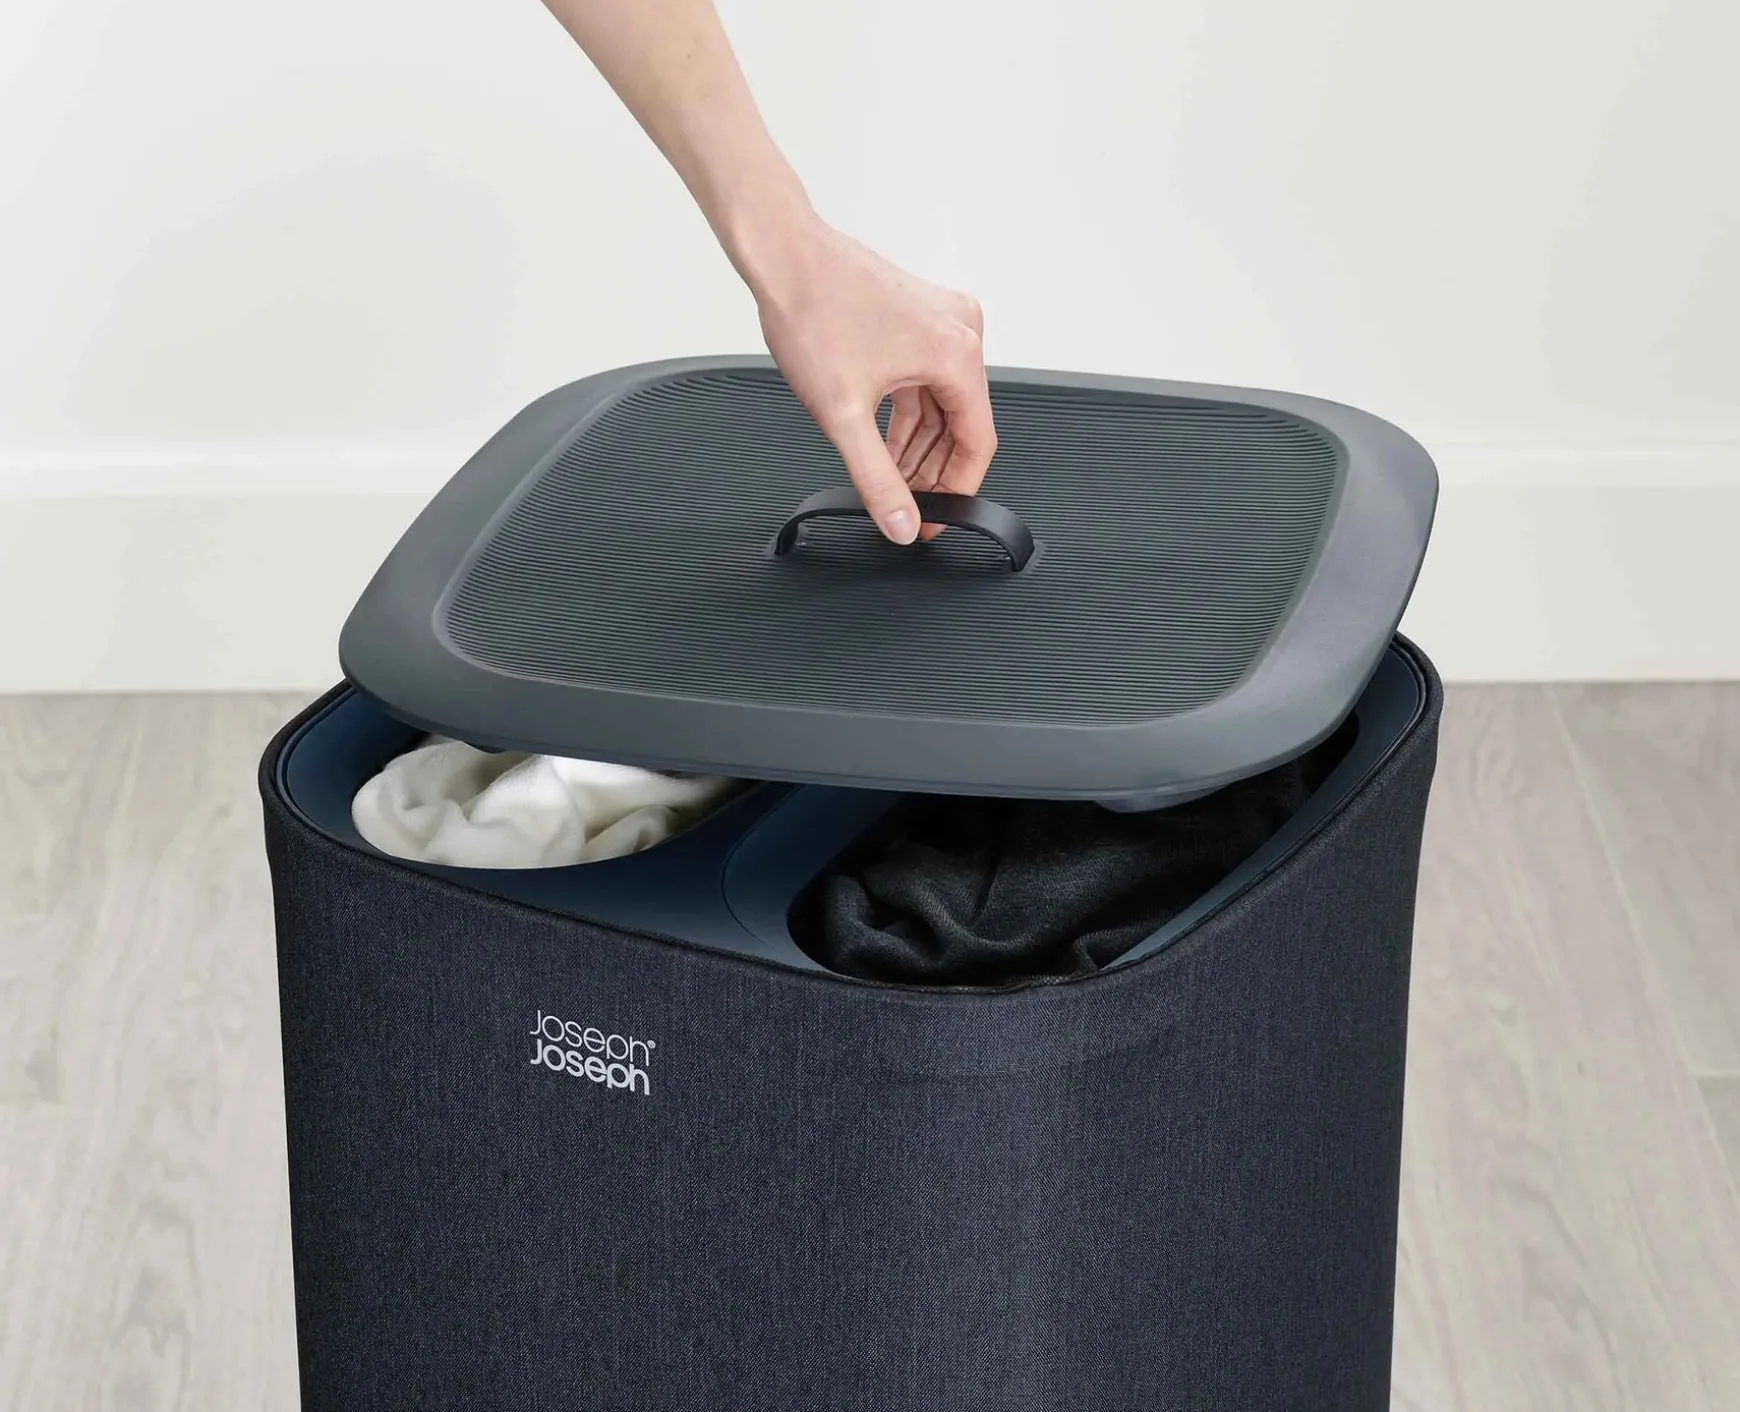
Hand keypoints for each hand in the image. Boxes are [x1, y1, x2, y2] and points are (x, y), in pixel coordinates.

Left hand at [748, 220, 997, 544]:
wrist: (782, 256)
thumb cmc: (812, 311)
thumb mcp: (844, 415)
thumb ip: (876, 479)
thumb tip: (901, 523)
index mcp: (956, 353)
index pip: (977, 442)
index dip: (958, 490)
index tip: (939, 519)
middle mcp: (959, 331)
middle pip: (961, 424)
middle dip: (934, 472)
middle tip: (910, 509)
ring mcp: (940, 321)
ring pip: (941, 404)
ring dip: (918, 446)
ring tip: (891, 481)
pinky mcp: (918, 318)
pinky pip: (925, 381)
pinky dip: (907, 416)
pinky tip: (885, 443)